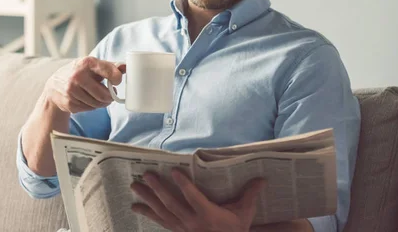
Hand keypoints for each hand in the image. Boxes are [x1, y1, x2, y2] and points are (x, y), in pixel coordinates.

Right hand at [43, 56, 123, 113]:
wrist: (53, 86)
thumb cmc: (79, 73)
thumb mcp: (92, 65)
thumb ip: (110, 66)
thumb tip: (127, 67)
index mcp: (86, 63)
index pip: (108, 71)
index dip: (117, 78)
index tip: (116, 81)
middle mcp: (77, 76)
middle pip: (103, 94)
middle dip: (110, 97)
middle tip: (111, 95)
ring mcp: (71, 91)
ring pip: (97, 103)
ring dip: (102, 102)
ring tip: (99, 97)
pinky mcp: (69, 103)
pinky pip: (89, 109)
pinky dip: (92, 106)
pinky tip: (88, 99)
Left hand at [131, 169, 266, 231]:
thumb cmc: (235, 229)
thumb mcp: (244, 212)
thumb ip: (250, 194)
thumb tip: (263, 178)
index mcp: (208, 215)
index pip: (194, 198)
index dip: (184, 185)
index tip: (174, 171)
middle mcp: (192, 223)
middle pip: (172, 204)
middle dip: (158, 189)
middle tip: (147, 175)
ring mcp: (182, 228)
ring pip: (161, 212)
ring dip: (147, 198)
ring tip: (135, 186)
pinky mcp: (176, 231)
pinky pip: (159, 221)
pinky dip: (147, 213)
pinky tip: (135, 206)